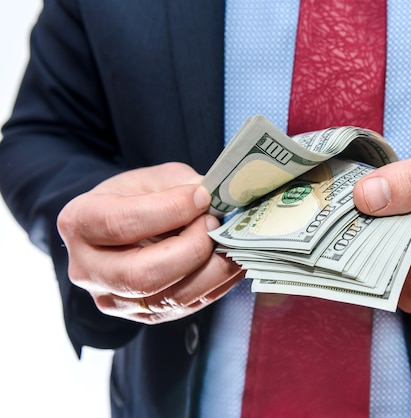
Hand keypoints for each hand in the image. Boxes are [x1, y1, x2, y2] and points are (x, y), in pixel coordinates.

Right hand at [57, 162, 242, 323]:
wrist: (122, 228)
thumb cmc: (135, 198)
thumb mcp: (151, 179)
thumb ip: (179, 186)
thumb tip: (215, 202)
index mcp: (80, 223)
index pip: (121, 224)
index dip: (169, 210)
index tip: (202, 197)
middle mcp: (88, 270)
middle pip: (142, 275)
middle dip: (191, 249)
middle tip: (215, 225)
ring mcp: (115, 300)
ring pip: (169, 298)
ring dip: (212, 269)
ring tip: (230, 242)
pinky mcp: (145, 316)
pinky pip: (188, 306)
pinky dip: (218, 283)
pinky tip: (230, 260)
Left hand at [353, 140, 410, 312]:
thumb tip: (363, 196)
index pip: (366, 228)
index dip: (354, 203)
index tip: (355, 184)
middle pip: (362, 246)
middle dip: (360, 218)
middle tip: (375, 189)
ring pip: (367, 259)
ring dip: (370, 231)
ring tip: (391, 205)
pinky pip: (379, 270)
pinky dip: (379, 245)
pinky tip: (396, 225)